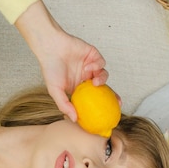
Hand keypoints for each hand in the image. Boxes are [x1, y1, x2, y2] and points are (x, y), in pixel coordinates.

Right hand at [15, 0, 108, 121]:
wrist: (51, 48)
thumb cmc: (50, 68)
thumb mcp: (55, 91)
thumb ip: (64, 105)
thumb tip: (74, 120)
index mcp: (78, 87)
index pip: (93, 98)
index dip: (101, 106)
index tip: (107, 115)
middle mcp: (85, 77)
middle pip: (104, 88)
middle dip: (112, 96)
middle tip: (118, 104)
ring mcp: (90, 66)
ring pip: (104, 75)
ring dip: (101, 79)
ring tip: (94, 82)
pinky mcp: (93, 55)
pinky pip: (101, 63)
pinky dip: (96, 66)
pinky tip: (87, 67)